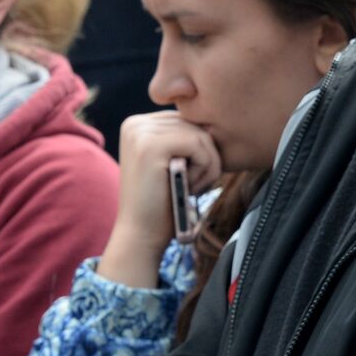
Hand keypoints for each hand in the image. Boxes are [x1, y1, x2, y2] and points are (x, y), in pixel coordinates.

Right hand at [98, 111, 223, 287]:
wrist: (141, 236)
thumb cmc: (164, 203)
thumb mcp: (174, 163)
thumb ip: (185, 139)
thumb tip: (219, 120)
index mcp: (138, 125)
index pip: (188, 121)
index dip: (200, 150)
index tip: (190, 177)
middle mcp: (136, 123)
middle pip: (196, 124)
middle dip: (206, 158)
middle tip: (194, 187)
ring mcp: (141, 133)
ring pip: (201, 135)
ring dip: (208, 166)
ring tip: (193, 188)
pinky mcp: (151, 145)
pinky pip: (199, 144)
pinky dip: (205, 169)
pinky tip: (191, 188)